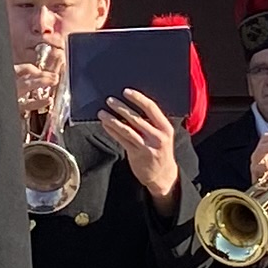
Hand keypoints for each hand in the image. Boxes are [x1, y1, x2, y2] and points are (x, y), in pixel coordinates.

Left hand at [99, 88, 181, 205]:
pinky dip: (112, 131)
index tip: (126, 91)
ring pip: (126, 129)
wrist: (163, 175)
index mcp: (165, 128)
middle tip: (110, 100)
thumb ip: (152, 123)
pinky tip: (105, 125)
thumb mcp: (163, 135)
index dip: (138, 98)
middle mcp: (157, 136)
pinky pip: (121, 140)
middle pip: (136, 118)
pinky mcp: (136, 154)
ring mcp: (146, 146)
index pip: (151, 108)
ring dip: (112, 120)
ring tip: (102, 113)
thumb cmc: (161, 151)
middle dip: (121, 108)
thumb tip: (132, 106)